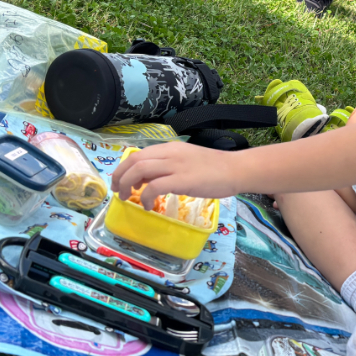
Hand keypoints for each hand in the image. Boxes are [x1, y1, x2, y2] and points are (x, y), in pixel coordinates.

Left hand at [111, 142, 240, 206]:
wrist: (237, 170)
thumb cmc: (216, 168)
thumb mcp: (187, 160)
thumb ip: (168, 165)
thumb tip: (149, 178)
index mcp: (169, 148)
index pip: (138, 154)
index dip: (124, 168)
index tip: (122, 181)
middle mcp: (169, 153)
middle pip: (134, 160)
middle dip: (120, 176)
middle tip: (118, 192)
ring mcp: (175, 166)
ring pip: (139, 171)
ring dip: (127, 185)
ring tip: (128, 198)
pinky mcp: (182, 180)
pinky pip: (154, 187)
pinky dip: (146, 197)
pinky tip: (148, 206)